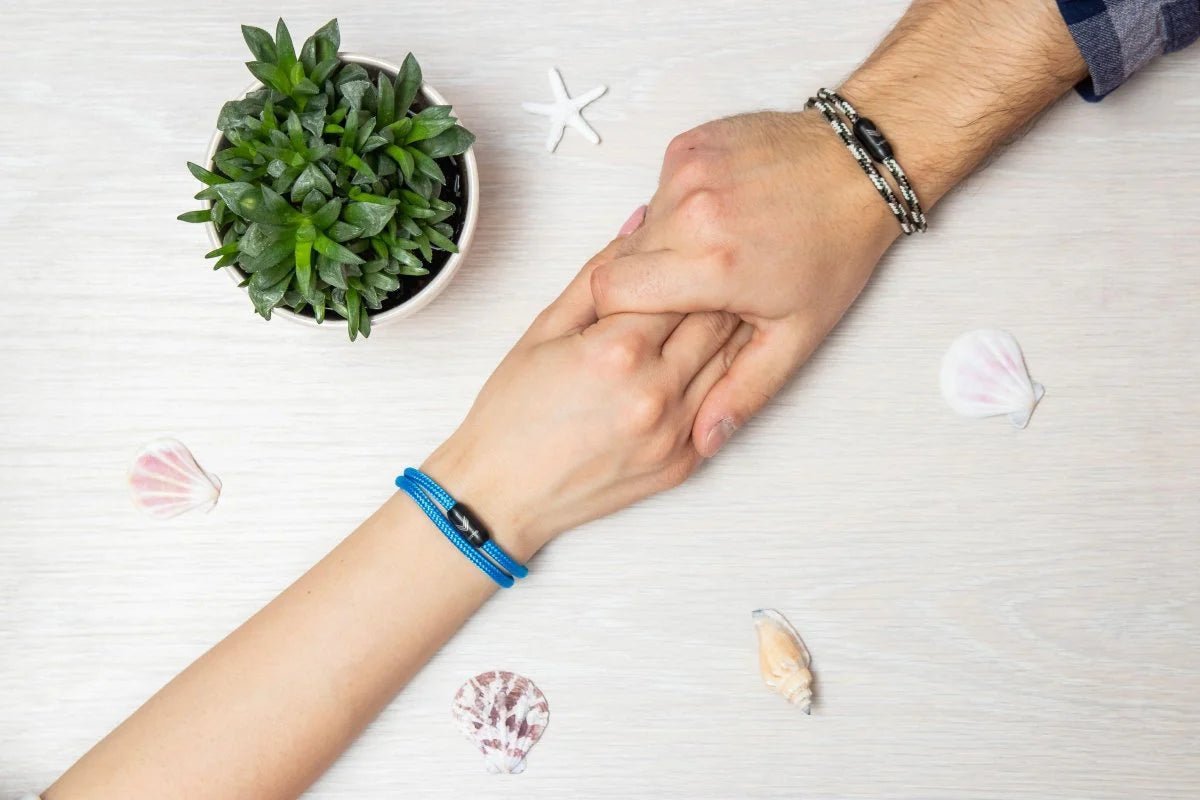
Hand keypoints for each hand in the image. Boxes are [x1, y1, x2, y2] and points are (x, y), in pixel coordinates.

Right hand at [424, 239, 748, 557]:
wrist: (505, 494)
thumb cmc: (514, 412)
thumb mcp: (545, 329)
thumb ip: (599, 274)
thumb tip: (641, 222)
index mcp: (618, 350)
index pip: (679, 280)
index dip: (690, 252)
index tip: (697, 234)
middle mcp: (656, 391)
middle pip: (714, 316)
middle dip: (722, 282)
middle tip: (728, 256)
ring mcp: (676, 431)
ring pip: (729, 359)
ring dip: (734, 323)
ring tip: (733, 296)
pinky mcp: (685, 461)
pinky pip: (722, 404)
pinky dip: (727, 372)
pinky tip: (719, 349)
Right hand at [590, 111, 898, 456]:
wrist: (859, 166)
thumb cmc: (834, 248)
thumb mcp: (796, 335)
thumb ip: (742, 390)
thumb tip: (704, 440)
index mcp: (712, 264)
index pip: (612, 293)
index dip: (625, 314)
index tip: (652, 322)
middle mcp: (692, 211)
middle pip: (620, 260)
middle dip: (647, 282)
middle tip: (694, 290)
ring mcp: (689, 170)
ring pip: (639, 224)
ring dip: (664, 245)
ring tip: (714, 251)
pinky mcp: (689, 143)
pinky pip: (658, 189)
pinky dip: (677, 207)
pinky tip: (719, 215)